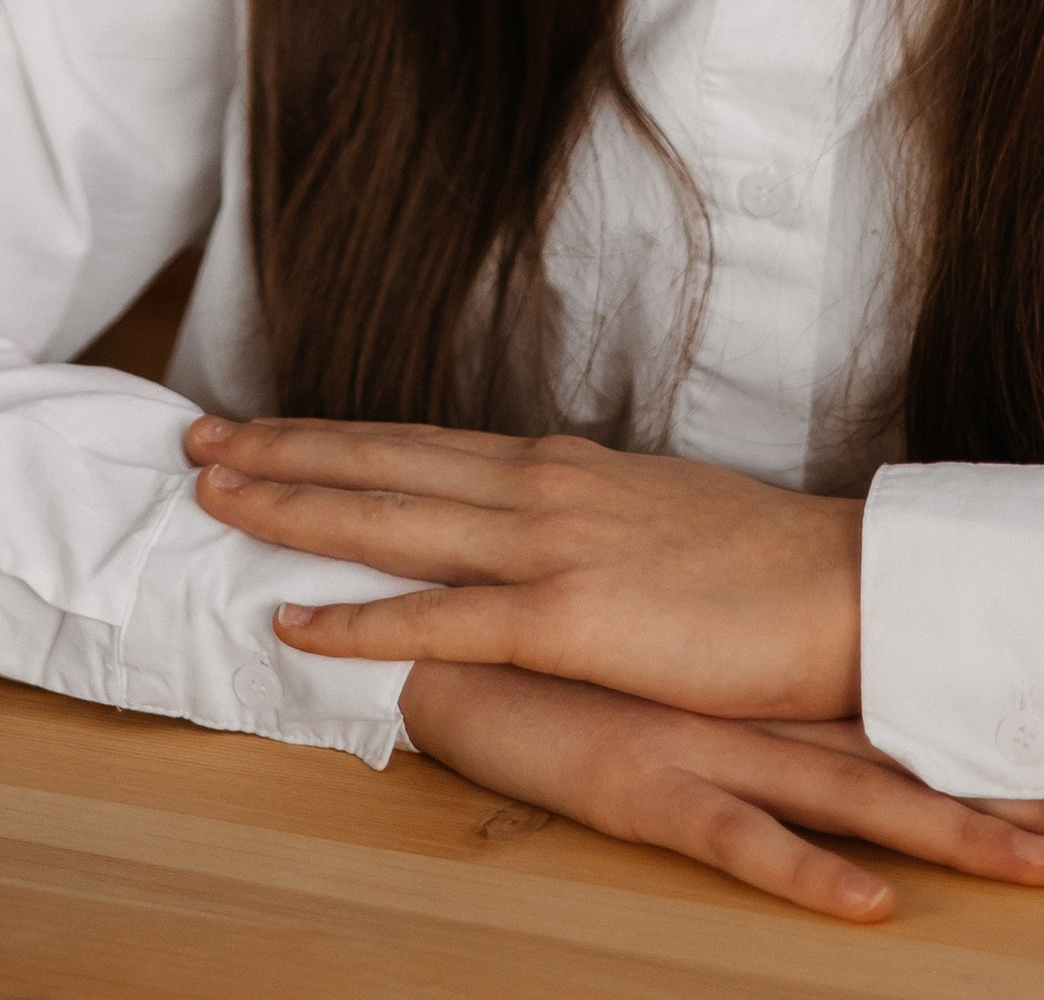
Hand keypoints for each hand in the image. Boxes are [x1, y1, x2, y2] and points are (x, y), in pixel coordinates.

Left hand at [185, 414, 858, 714]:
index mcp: (560, 467)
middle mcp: (540, 487)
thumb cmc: (763, 567)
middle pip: (384, 461)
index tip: (260, 425)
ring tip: (212, 496)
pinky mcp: (569, 617)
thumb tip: (545, 510)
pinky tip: (293, 618)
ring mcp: (550, 546)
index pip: (419, 442)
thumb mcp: (658, 516)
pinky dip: (357, 616)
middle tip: (195, 439)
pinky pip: (440, 617)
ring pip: (392, 517)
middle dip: (284, 450)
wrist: (849, 586)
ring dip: (295, 505)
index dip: (333, 434)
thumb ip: (588, 514)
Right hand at [395, 662, 1043, 924]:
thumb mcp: (663, 664)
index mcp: (770, 679)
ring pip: (853, 793)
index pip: (915, 710)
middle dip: (1027, 795)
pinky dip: (806, 873)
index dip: (1013, 740)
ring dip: (956, 829)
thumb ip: (739, 677)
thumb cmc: (554, 649)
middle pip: (914, 755)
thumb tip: (813, 689)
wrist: (439, 622)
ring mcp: (710, 744)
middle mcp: (760, 707)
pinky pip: (738, 838)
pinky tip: (870, 907)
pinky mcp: (646, 781)